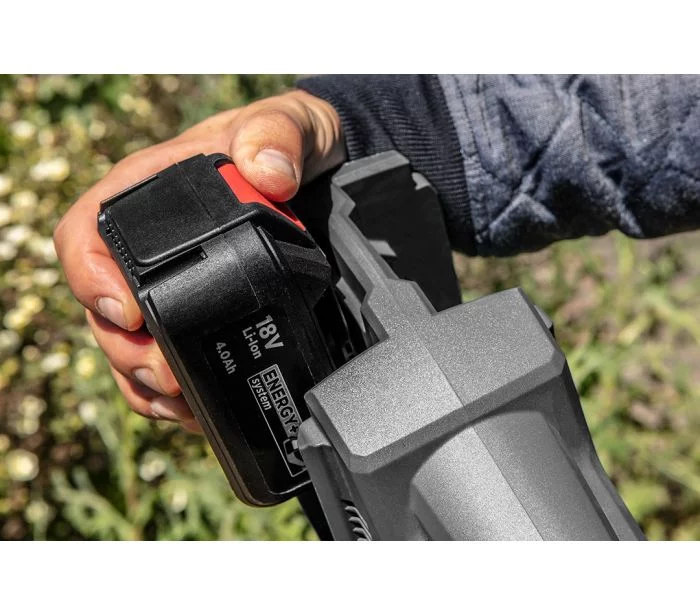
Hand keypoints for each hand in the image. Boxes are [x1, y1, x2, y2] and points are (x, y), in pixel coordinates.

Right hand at [54, 90, 345, 430]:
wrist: (322, 181)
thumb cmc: (289, 147)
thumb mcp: (290, 125)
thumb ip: (277, 136)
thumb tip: (268, 174)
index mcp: (150, 195)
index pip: (88, 236)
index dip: (90, 278)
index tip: (126, 312)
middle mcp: (151, 248)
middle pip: (104, 310)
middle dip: (127, 351)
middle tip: (166, 374)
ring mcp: (174, 287)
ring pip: (130, 348)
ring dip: (147, 382)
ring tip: (182, 400)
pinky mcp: (201, 318)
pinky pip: (166, 365)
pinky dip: (172, 396)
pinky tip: (195, 408)